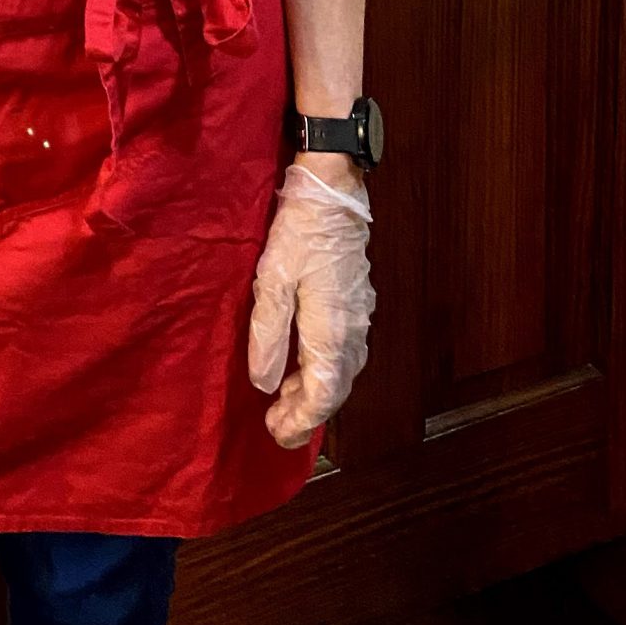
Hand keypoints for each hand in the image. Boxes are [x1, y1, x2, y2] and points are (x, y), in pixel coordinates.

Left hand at [247, 158, 374, 447]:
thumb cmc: (299, 230)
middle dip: (307, 413)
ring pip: (343, 371)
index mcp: (332, 331)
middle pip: (336, 389)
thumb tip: (265, 383)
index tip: (276, 434)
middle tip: (277, 424)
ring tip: (285, 398)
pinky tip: (305, 362)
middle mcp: (353, 330)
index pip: (322, 395)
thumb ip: (268, 335)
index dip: (300, 422)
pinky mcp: (358, 300)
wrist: (334, 190)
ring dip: (317, 391)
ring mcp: (360, 315)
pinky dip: (326, 368)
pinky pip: (346, 351)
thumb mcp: (271, 280)